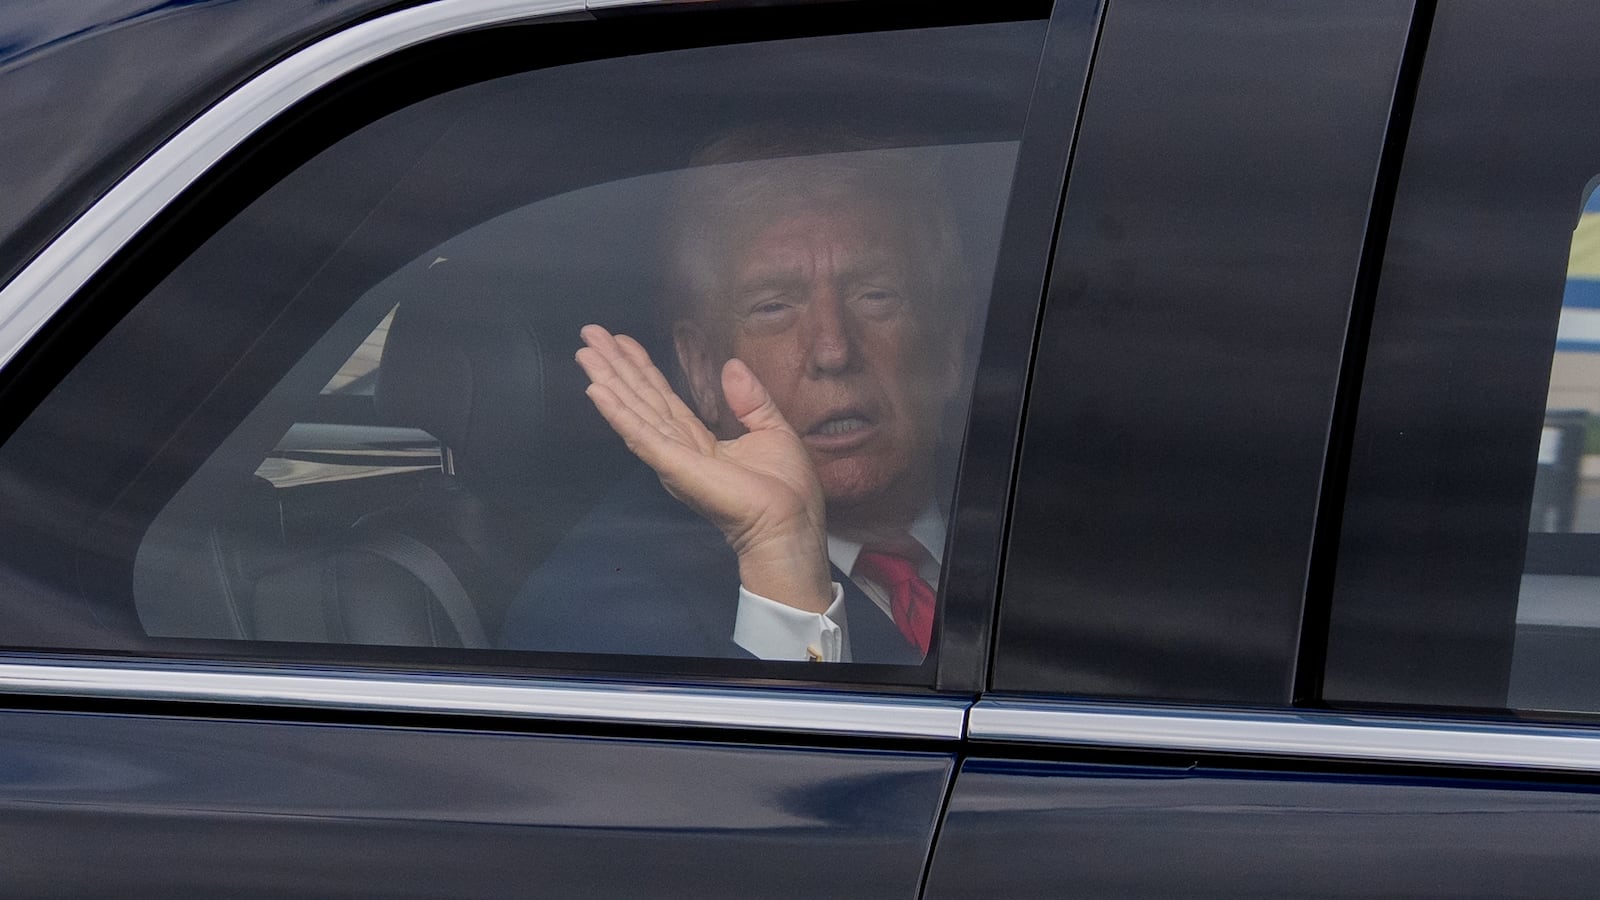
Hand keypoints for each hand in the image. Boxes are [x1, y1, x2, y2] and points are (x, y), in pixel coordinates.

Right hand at [575, 325, 832, 612]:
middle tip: (590, 333)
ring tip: (585, 352)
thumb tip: (731, 365)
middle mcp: (677, 447)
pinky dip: (617, 412)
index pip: (662, 398)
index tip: (621, 341)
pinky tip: (597, 390)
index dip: (641, 368)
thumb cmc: (784, 488)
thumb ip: (750, 399)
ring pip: (633, 410)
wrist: (788, 523)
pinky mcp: (673, 466)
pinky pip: (640, 434)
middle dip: (614, 367)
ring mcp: (672, 457)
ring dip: (607, 380)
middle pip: (640, 399)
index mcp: (699, 440)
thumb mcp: (772, 430)